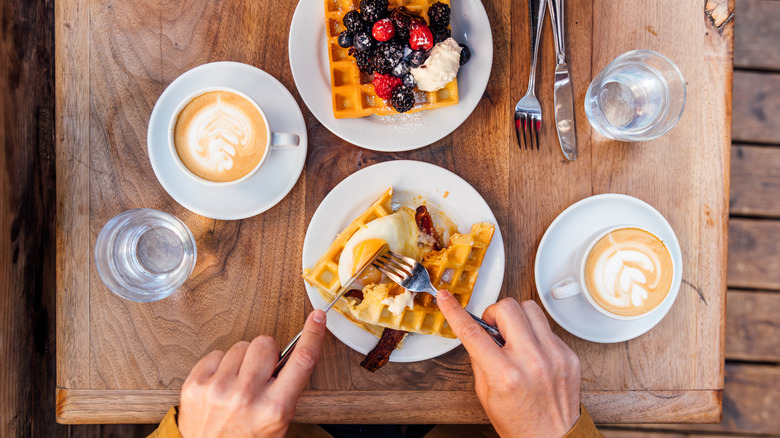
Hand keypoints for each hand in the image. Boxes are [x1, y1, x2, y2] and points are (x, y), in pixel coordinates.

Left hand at [178, 310, 326, 437]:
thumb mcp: (278, 421)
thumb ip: (287, 389)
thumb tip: (295, 349)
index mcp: (274, 408)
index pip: (301, 361)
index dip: (312, 335)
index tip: (316, 317)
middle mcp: (246, 397)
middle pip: (265, 343)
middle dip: (265, 354)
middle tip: (260, 374)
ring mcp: (218, 389)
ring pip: (240, 346)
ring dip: (242, 361)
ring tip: (237, 384)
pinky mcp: (196, 384)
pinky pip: (217, 353)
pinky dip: (220, 366)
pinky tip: (221, 385)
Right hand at [437, 291, 580, 437]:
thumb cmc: (518, 422)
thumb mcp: (485, 393)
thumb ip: (479, 358)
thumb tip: (477, 331)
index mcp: (505, 374)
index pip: (472, 332)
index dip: (454, 311)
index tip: (445, 298)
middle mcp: (532, 361)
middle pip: (507, 308)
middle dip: (494, 314)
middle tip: (494, 330)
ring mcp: (554, 356)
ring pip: (530, 308)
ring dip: (516, 318)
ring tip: (514, 338)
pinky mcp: (569, 355)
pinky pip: (547, 327)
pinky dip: (534, 334)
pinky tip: (532, 352)